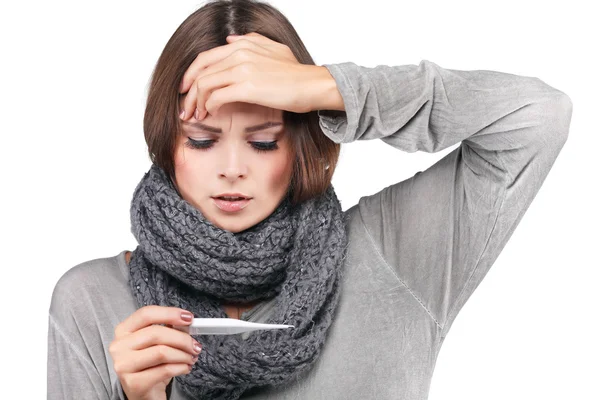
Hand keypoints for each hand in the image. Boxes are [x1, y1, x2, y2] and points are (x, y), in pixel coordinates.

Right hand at [109, 306, 201, 399]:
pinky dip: (181, 367)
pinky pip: (165, 370)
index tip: (189, 318)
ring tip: (191, 358)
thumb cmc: (151, 365)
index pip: (146, 313)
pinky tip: (185, 368)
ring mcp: (124, 365)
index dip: (170, 313)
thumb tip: (187, 323)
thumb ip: (170, 329)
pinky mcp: (134, 383)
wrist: (144, 393)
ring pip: (162, 352)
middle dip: (182, 338)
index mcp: (124, 330)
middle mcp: (119, 346)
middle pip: (156, 333)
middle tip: (195, 345)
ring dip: (183, 354)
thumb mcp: (157, 343)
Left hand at [178, 32, 337, 119]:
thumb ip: (252, 41)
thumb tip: (231, 40)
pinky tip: (212, 114)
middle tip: (185, 108)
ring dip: (197, 102)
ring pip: (205, 85)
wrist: (312, 85)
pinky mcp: (248, 87)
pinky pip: (217, 97)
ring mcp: (243, 69)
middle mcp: (239, 54)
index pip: (205, 58)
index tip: (186, 89)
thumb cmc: (297, 73)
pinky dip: (210, 107)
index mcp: (243, 44)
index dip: (190, 75)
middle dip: (188, 92)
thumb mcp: (275, 49)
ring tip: (197, 115)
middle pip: (200, 72)